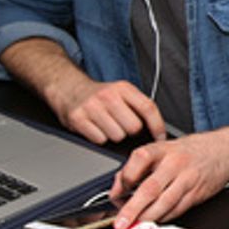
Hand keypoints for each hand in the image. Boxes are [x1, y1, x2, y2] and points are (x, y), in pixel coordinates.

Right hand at [46, 76, 165, 144]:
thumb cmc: (99, 95)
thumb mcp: (121, 92)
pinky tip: (96, 129)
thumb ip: (138, 105)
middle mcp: (108, 96)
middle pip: (134, 127)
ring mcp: (92, 107)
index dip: (157, 126)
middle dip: (131, 131)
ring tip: (108, 126)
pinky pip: (100, 140)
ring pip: (117, 136)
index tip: (160, 137)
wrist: (68, 88)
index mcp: (123, 88)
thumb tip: (158, 128)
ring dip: (115, 136)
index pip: (148, 108)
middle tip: (122, 126)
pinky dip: (100, 138)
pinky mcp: (78, 119)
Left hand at [109, 127, 228, 228]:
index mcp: (164, 149)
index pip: (139, 159)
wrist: (225, 151)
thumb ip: (139, 166)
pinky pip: (176, 210)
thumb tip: (119, 188)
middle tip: (121, 222)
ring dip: (147, 218)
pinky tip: (154, 220)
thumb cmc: (190, 151)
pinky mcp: (197, 194)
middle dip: (133, 208)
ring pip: (164, 204)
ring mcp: (188, 180)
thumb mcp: (163, 148)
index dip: (125, 177)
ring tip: (134, 226)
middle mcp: (175, 164)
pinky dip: (162, 218)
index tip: (116, 192)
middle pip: (151, 188)